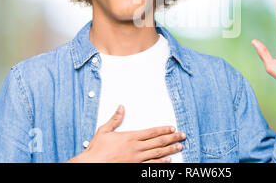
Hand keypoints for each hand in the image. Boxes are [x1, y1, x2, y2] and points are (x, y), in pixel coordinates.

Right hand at [66, 105, 185, 162]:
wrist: (92, 164)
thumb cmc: (97, 149)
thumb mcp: (104, 131)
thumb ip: (115, 119)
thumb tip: (121, 107)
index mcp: (130, 137)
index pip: (151, 132)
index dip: (163, 130)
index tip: (173, 128)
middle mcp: (136, 148)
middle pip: (158, 142)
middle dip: (172, 138)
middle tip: (183, 136)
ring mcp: (136, 159)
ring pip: (157, 154)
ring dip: (170, 150)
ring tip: (180, 147)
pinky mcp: (134, 167)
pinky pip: (151, 165)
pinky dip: (161, 163)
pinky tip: (169, 161)